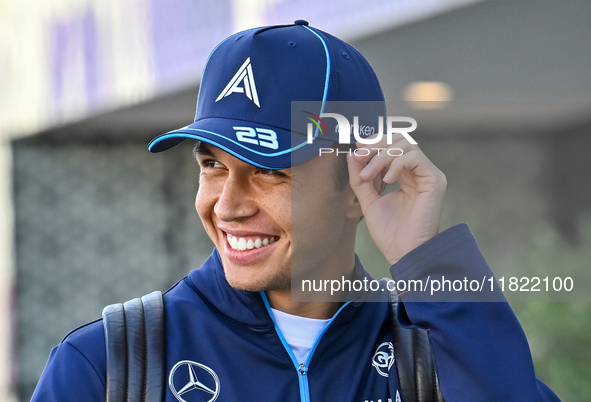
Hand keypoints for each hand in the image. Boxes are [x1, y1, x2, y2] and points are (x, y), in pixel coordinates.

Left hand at [347, 138, 446, 263]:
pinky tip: (387, 179)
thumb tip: (352, 155)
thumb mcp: (368, 201)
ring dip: (382, 156)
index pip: (392, 146)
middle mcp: (418, 173)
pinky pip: (415, 157)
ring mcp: (428, 175)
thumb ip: (360, 179)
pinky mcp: (435, 180)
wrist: (403, 253)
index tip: (356, 150)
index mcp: (405, 176)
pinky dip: (396, 163)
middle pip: (400, 140)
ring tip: (368, 174)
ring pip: (406, 146)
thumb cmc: (389, 233)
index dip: (374, 143)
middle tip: (359, 156)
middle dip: (376, 145)